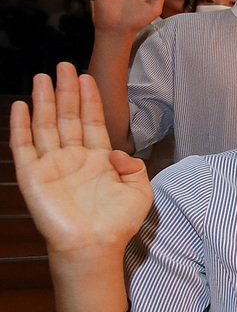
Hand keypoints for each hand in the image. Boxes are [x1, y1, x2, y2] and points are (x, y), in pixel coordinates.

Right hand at [9, 64, 151, 257]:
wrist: (94, 245)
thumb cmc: (117, 223)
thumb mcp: (140, 190)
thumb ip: (136, 166)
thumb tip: (120, 154)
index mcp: (98, 160)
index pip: (92, 121)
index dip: (89, 99)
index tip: (86, 77)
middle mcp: (73, 158)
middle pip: (68, 117)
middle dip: (66, 91)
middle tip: (64, 65)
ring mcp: (52, 165)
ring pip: (46, 125)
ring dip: (44, 101)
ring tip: (43, 77)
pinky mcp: (33, 175)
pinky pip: (23, 146)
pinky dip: (21, 125)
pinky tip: (21, 106)